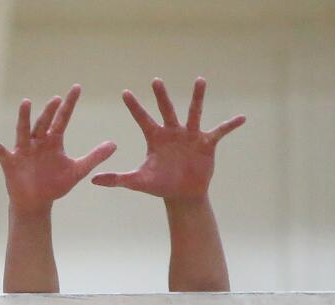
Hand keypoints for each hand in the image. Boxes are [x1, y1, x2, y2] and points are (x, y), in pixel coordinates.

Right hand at [0, 84, 115, 214]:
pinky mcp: (11, 162)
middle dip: (49, 111)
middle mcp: (38, 142)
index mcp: (54, 141)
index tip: (77, 88)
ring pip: (24, 131)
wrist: (36, 202)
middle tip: (56, 99)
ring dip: (24, 117)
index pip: (63, 118)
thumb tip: (115, 144)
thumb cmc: (54, 185)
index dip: (69, 104)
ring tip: (26, 103)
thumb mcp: (77, 171)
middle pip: (44, 123)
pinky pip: (1, 151)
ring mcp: (23, 151)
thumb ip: (94, 157)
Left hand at [92, 77, 243, 201]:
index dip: (134, 107)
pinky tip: (241, 118)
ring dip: (196, 97)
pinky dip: (230, 125)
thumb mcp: (137, 182)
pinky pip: (220, 131)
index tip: (125, 92)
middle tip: (155, 80)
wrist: (182, 193)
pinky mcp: (206, 143)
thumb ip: (116, 179)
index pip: (142, 119)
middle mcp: (172, 132)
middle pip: (166, 110)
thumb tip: (92, 181)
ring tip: (199, 80)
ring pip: (193, 112)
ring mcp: (190, 135)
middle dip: (161, 96)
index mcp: (155, 138)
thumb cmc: (160, 185)